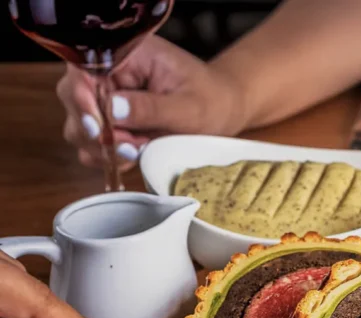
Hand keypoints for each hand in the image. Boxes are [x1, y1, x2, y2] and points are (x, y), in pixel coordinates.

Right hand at [56, 35, 247, 169]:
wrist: (223, 110)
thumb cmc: (212, 101)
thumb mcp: (189, 107)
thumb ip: (151, 108)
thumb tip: (112, 109)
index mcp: (127, 54)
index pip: (83, 69)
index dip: (82, 99)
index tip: (98, 127)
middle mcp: (109, 72)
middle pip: (73, 98)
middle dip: (97, 130)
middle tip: (131, 146)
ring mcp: (107, 97)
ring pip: (79, 125)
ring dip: (103, 147)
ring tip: (138, 149)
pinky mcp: (110, 122)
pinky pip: (92, 143)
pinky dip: (108, 156)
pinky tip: (133, 156)